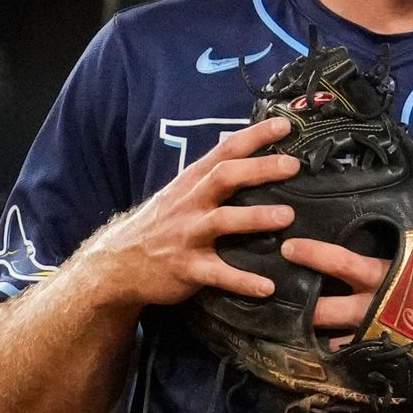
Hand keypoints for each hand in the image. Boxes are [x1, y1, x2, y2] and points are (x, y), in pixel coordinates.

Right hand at [74, 117, 308, 310]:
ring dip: (255, 217)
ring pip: (222, 221)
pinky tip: (267, 287)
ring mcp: (187, 235)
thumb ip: (213, 180)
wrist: (120, 264)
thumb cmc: (162, 225)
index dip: (254, 136)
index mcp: (192, 182)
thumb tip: (259, 163)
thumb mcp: (182, 194)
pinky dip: (242, 280)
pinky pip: (218, 274)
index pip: (225, 150)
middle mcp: (190, 203)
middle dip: (258, 169)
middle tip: (292, 166)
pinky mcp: (187, 268)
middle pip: (224, 178)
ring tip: (287, 216)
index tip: (285, 125)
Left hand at [276, 233, 412, 392]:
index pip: (340, 263)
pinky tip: (335, 361)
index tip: (289, 249)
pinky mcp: (389, 368)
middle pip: (325, 310)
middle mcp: (375, 311)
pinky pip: (358, 366)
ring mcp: (379, 343)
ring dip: (319, 339)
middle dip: (302, 307)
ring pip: (335, 342)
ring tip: (301, 335)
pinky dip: (347, 363)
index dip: (313, 255)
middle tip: (281, 300)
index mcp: (388, 280)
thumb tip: (403, 236)